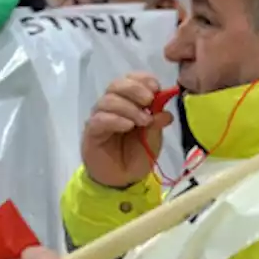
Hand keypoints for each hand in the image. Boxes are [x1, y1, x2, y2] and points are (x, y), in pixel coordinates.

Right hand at [82, 73, 172, 187]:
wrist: (123, 179)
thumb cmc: (138, 155)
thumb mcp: (154, 139)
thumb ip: (157, 123)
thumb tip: (166, 111)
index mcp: (130, 102)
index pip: (131, 80)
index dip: (142, 79)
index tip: (156, 87)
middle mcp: (113, 106)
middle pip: (117, 85)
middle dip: (135, 89)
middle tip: (149, 101)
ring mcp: (100, 117)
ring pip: (108, 100)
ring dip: (129, 107)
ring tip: (143, 121)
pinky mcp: (92, 132)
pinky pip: (99, 120)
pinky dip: (115, 120)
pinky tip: (128, 126)